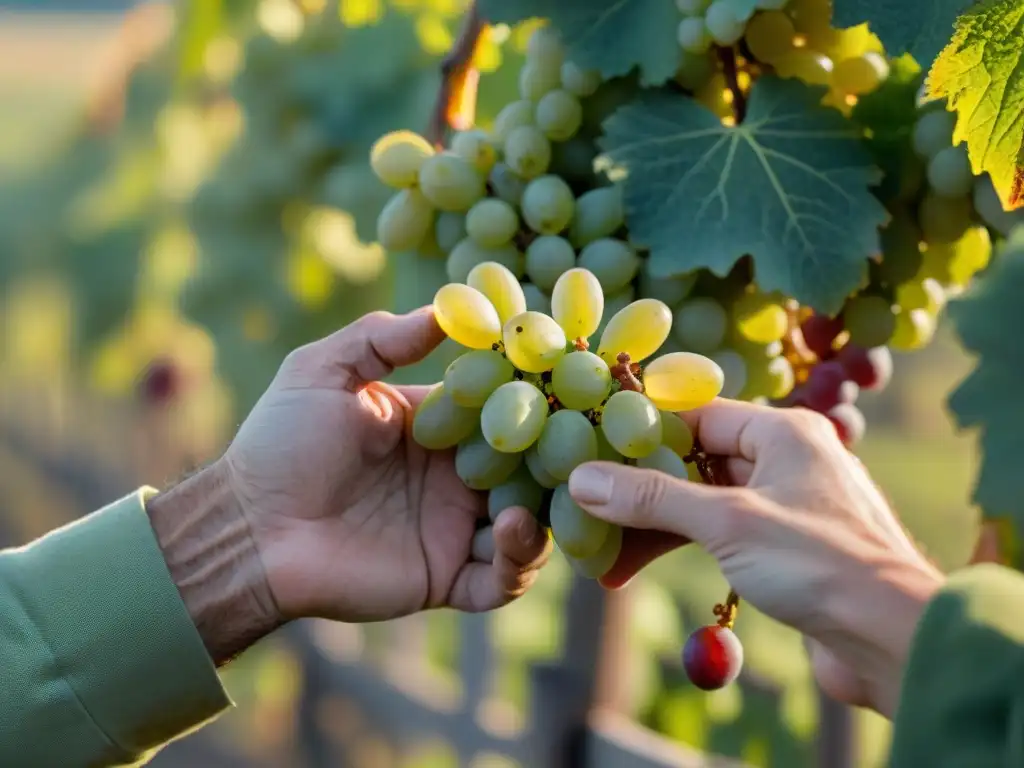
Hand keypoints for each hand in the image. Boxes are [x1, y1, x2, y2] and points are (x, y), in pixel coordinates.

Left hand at [151, 308, 550, 661]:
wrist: (250, 526)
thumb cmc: (280, 443)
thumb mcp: (323, 370)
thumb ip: (381, 338)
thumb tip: (446, 309)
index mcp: (434, 428)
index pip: (501, 411)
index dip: (531, 399)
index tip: (561, 385)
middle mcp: (453, 478)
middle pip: (526, 470)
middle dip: (555, 461)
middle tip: (580, 448)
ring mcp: (453, 530)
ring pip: (527, 526)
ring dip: (546, 512)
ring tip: (540, 491)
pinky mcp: (445, 577)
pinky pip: (501, 581)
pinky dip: (521, 561)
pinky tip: (512, 530)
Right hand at [566, 399, 943, 717]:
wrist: (892, 637)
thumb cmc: (819, 562)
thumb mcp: (725, 522)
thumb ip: (652, 498)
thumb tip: (582, 480)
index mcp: (783, 432)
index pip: (697, 414)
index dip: (644, 429)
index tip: (593, 443)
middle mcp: (786, 460)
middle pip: (695, 462)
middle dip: (640, 490)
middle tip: (587, 506)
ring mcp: (785, 507)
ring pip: (703, 505)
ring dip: (653, 528)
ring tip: (600, 557)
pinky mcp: (785, 551)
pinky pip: (719, 537)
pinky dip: (680, 548)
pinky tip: (635, 569)